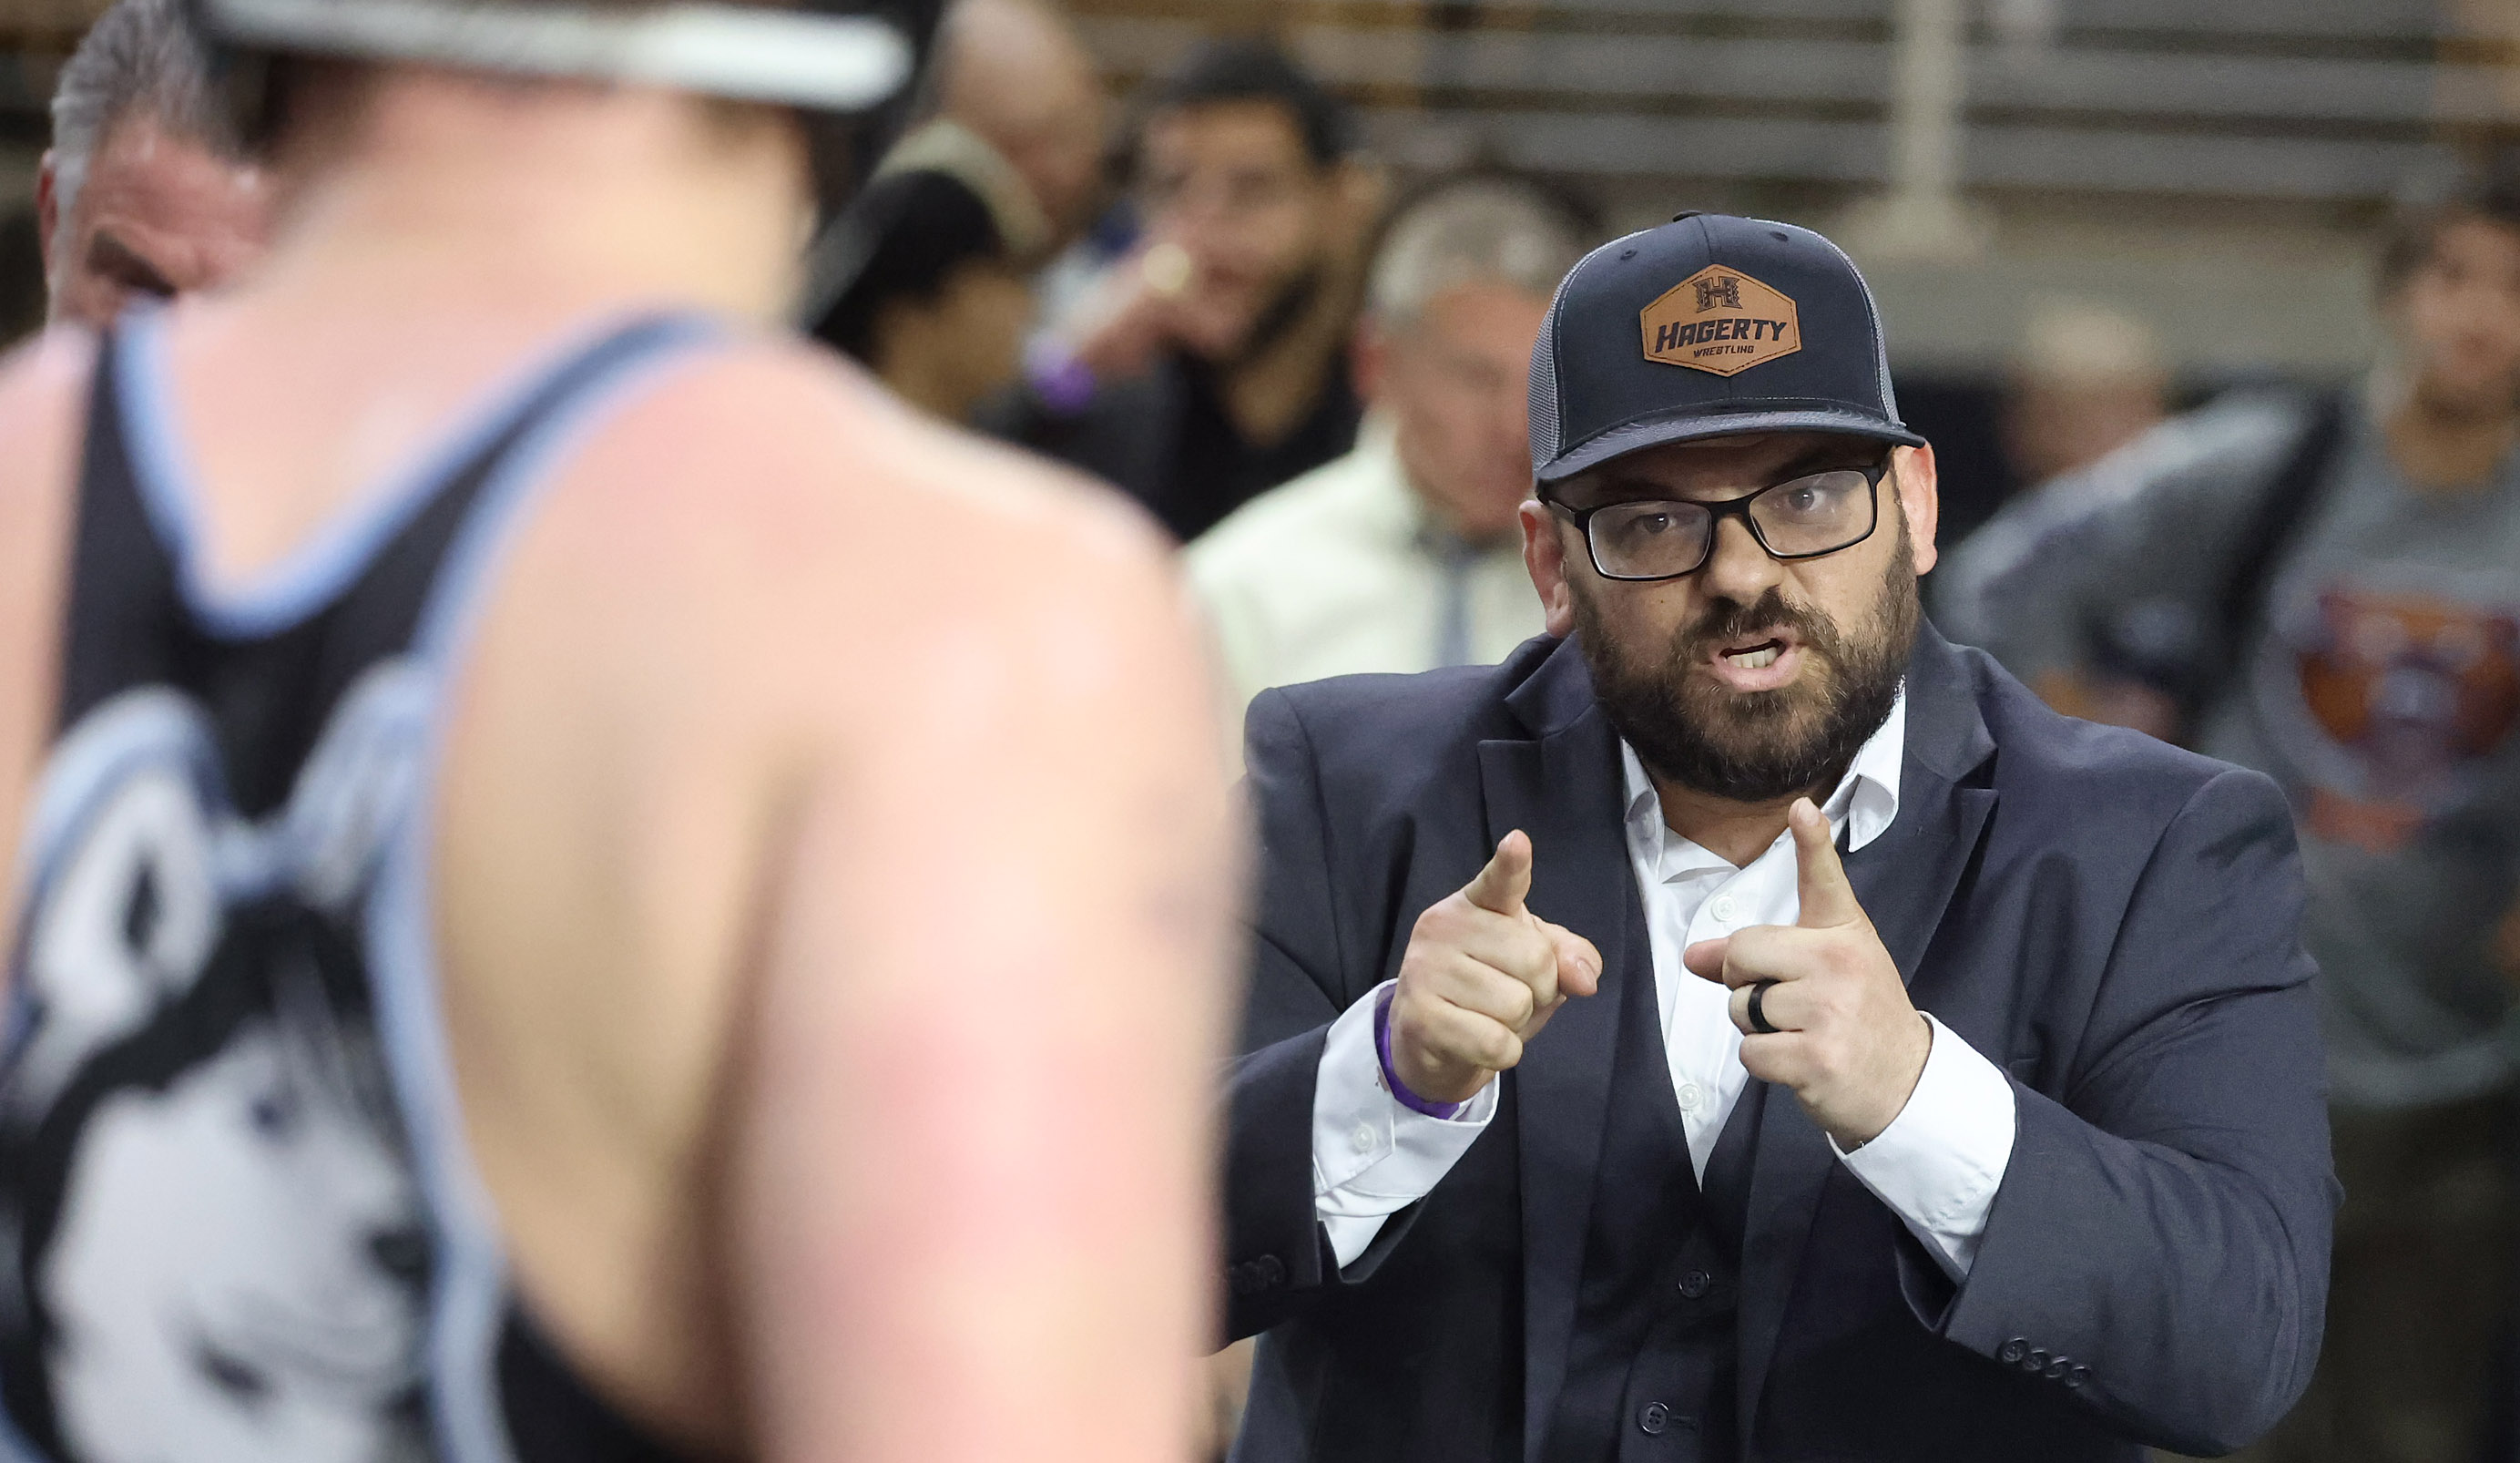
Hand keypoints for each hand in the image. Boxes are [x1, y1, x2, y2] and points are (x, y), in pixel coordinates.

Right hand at [1388, 831, 1603, 1104]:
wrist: (1426, 1041)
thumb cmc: (1487, 990)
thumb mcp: (1533, 965)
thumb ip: (1567, 957)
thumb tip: (1586, 978)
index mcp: (1475, 905)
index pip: (1499, 882)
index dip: (1511, 865)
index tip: (1518, 843)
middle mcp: (1444, 927)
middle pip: (1536, 961)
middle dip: (1539, 991)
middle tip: (1509, 994)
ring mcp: (1426, 970)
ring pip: (1516, 1005)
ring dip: (1516, 1025)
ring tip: (1487, 1017)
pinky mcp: (1420, 1017)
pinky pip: (1496, 1042)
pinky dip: (1503, 1052)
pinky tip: (1478, 1042)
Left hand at [1682, 799, 1929, 1147]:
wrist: (1904, 1081)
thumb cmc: (1857, 1015)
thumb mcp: (1823, 972)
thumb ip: (1761, 956)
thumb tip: (1693, 956)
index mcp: (1844, 932)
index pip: (1825, 880)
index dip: (1812, 842)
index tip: (1801, 808)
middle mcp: (1839, 962)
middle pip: (1742, 952)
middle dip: (1744, 982)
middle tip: (1787, 1002)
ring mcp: (1829, 1009)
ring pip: (1740, 1006)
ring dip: (1757, 1027)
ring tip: (1802, 1032)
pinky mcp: (1816, 1056)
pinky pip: (1750, 1050)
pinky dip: (1764, 1061)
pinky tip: (1801, 1061)